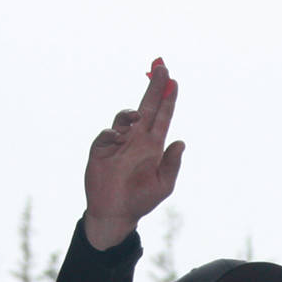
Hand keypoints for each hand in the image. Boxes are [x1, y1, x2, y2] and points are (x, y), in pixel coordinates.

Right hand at [82, 58, 185, 250]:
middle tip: (161, 68)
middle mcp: (137, 139)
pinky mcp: (101, 150)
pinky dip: (113, 133)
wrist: (115, 213)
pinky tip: (119, 139)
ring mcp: (118, 143)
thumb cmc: (141, 200)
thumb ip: (172, 164)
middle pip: (146, 107)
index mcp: (154, 145)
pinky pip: (107, 134)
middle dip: (154, 88)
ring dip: (131, 113)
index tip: (173, 82)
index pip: (163, 117)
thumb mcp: (163, 184)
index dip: (168, 99)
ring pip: (125, 118)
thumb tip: (180, 142)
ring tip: (137, 117)